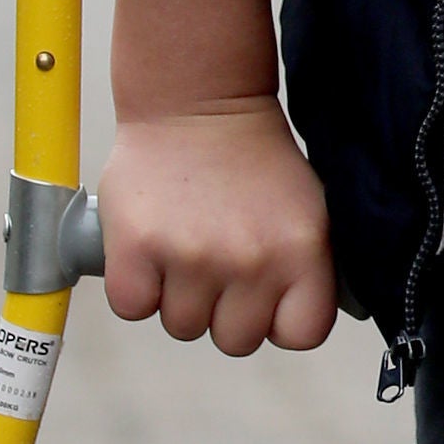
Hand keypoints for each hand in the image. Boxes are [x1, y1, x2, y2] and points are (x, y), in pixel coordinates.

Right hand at [99, 98, 337, 354]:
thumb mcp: (309, 210)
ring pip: (182, 326)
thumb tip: (303, 321)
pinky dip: (136, 286)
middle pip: (235, 341)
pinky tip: (151, 250)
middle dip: (224, 310)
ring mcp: (192, 256)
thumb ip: (310, 269)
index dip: (280, 320)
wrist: (197, 102)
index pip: (302, 334)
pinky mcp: (138, 248)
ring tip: (185, 248)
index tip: (267, 299)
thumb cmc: (252, 159)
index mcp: (301, 251)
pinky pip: (133, 307)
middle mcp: (251, 260)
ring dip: (178, 297)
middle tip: (218, 264)